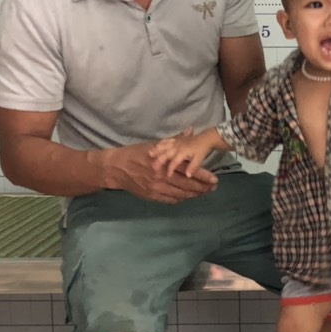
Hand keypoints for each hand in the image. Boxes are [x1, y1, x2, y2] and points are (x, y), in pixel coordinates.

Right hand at [95, 133, 217, 203]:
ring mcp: (157, 189)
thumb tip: (190, 131)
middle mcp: (162, 178)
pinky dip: (182, 199)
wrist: (115, 168)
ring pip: (181, 194)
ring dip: (194, 194)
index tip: (215, 179)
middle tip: (213, 187)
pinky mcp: (152, 196)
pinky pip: (171, 200)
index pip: (189, 171)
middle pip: (188, 185)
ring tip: (204, 192)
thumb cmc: (135, 153)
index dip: (203, 176)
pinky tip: (188, 196)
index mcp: (164, 163)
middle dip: (203, 188)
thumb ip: (175, 140)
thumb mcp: (155, 145)